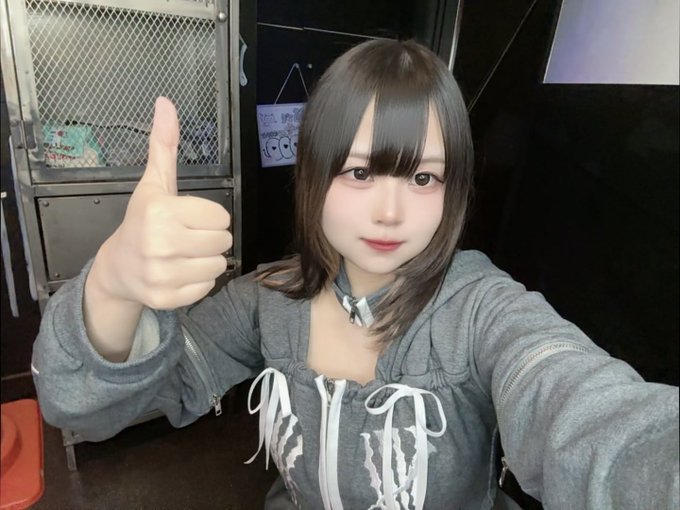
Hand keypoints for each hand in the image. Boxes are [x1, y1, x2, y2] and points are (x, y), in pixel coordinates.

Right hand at [96, 97, 230, 309]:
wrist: (117, 267)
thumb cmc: (142, 221)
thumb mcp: (154, 183)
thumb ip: (164, 145)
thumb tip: (165, 102)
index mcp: (160, 212)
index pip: (221, 216)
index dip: (208, 216)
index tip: (188, 218)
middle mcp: (159, 244)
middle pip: (224, 241)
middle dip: (210, 238)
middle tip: (186, 237)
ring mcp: (162, 275)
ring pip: (219, 265)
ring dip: (207, 260)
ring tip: (183, 255)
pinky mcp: (166, 298)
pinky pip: (207, 287)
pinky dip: (198, 282)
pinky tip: (178, 273)